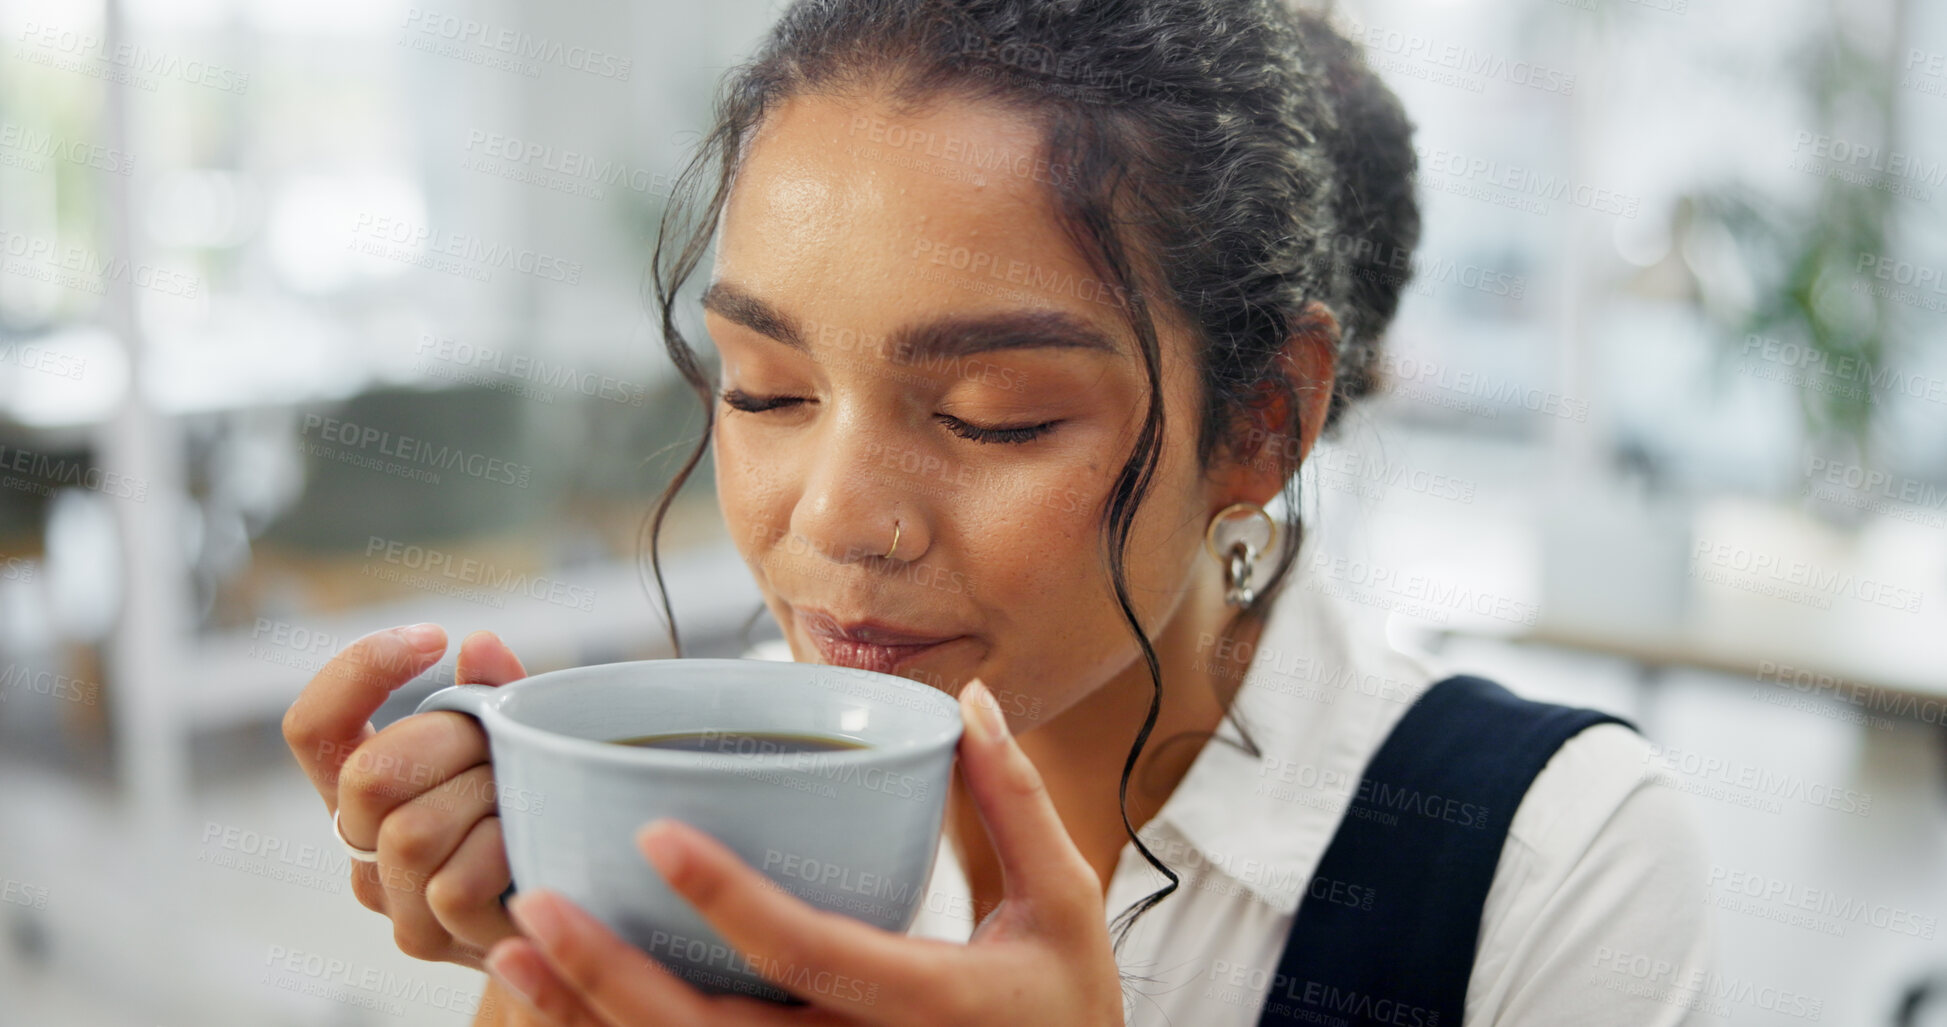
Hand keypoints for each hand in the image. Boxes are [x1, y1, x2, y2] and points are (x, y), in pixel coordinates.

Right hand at [282, 623, 529, 968]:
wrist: (569, 904)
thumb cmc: (533, 810)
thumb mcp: (514, 743)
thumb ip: (495, 697)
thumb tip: (480, 644)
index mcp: (363, 786)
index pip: (314, 727)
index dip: (360, 669)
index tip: (432, 637)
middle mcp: (359, 843)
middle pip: (370, 773)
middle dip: (453, 744)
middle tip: (504, 749)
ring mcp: (390, 898)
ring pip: (411, 833)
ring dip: (485, 802)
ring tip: (523, 799)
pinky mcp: (431, 940)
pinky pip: (452, 886)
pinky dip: (502, 855)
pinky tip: (529, 847)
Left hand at [481, 679, 1123, 1025]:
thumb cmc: (1067, 1008)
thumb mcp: (1066, 905)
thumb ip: (1011, 801)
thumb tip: (967, 699)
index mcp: (931, 1002)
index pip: (811, 954)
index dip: (731, 898)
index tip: (657, 835)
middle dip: (612, 977)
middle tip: (533, 903)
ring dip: (588, 1017)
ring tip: (511, 950)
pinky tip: (553, 998)